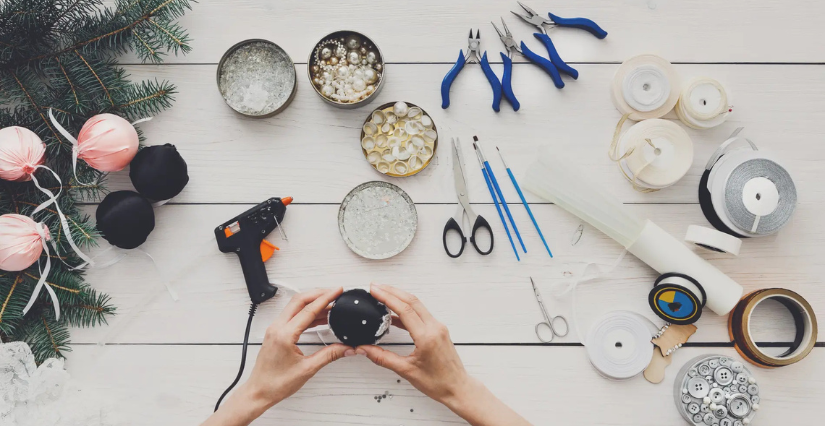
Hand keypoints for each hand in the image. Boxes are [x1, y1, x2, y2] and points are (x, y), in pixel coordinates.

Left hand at [202, 287, 351, 425]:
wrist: (259, 392)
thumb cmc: (276, 384)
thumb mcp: (307, 369)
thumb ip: (329, 355)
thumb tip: (346, 348)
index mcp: (284, 335)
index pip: (308, 310)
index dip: (326, 298)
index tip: (337, 291)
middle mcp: (277, 328)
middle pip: (300, 300)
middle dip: (319, 294)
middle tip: (335, 293)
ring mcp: (275, 329)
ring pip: (295, 306)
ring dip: (313, 303)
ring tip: (331, 305)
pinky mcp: (276, 332)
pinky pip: (292, 315)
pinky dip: (307, 313)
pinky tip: (319, 318)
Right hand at [356, 284, 531, 425]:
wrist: (457, 388)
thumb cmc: (437, 382)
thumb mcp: (406, 371)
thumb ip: (382, 358)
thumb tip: (364, 349)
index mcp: (427, 337)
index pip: (405, 310)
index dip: (387, 297)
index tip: (374, 290)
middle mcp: (435, 328)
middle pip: (411, 301)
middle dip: (392, 291)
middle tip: (375, 286)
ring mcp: (438, 327)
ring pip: (417, 305)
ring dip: (399, 297)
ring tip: (382, 295)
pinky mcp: (438, 330)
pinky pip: (421, 314)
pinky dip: (406, 309)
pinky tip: (393, 313)